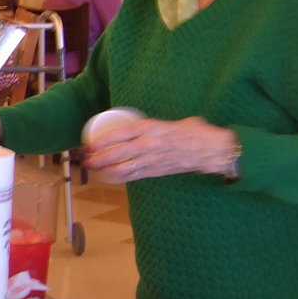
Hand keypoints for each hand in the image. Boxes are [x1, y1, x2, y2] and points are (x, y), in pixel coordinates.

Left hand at [83, 116, 236, 181]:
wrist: (212, 150)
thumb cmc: (195, 132)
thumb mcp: (170, 121)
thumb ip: (154, 126)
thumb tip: (140, 127)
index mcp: (151, 128)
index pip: (120, 134)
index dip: (102, 141)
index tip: (89, 145)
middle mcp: (149, 144)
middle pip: (116, 154)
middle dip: (98, 158)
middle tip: (85, 160)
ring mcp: (152, 160)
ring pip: (122, 168)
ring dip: (105, 170)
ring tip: (92, 170)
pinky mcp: (157, 171)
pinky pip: (133, 176)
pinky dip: (119, 177)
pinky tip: (109, 177)